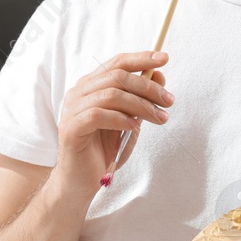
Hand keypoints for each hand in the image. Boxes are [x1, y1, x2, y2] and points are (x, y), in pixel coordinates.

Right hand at [55, 50, 171, 195]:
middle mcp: (79, 92)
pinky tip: (134, 127)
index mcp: (91, 86)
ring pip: (110, 94)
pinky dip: (120, 119)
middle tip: (169, 100)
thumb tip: (159, 75)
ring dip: (141, 105)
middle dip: (148, 86)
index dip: (141, 58)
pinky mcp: (71, 128)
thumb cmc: (103, 150)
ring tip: (160, 118)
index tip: (165, 59)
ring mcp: (72, 110)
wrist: (80, 182)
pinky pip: (98, 115)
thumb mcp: (128, 120)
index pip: (117, 63)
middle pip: (117, 76)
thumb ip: (140, 99)